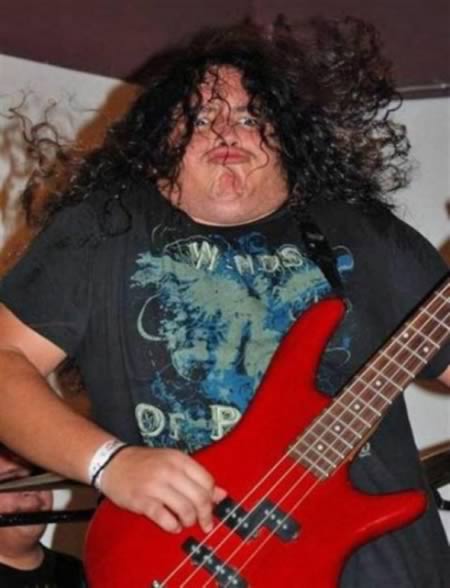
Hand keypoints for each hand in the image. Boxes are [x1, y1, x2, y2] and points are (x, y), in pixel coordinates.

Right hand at [99, 446, 225, 533]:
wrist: (113, 462)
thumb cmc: (145, 464)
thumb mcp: (172, 462)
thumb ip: (195, 477)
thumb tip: (221, 494)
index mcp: (179, 459)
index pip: (207, 480)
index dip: (212, 497)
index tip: (211, 506)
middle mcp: (169, 470)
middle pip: (199, 497)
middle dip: (205, 515)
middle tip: (204, 523)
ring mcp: (155, 485)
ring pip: (185, 509)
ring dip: (189, 521)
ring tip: (185, 522)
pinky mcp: (142, 500)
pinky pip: (164, 518)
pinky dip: (172, 526)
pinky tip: (172, 526)